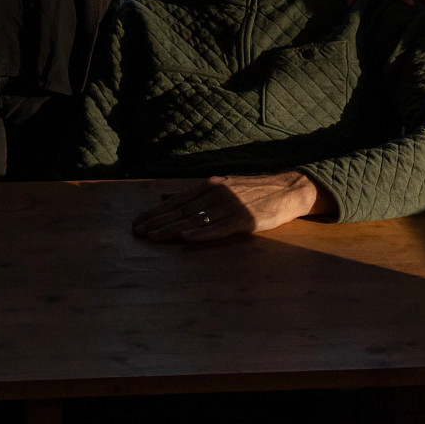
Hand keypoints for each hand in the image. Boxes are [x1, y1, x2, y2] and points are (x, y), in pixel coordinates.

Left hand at [132, 172, 332, 242]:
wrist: (287, 189)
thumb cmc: (251, 190)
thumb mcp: (220, 186)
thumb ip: (192, 193)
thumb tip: (164, 196)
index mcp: (208, 185)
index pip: (175, 200)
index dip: (155, 213)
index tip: (137, 223)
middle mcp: (216, 193)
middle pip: (181, 210)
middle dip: (157, 222)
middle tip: (137, 233)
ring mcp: (230, 206)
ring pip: (196, 219)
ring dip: (172, 229)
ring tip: (154, 238)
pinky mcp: (245, 220)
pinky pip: (219, 228)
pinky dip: (201, 232)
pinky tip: (187, 237)